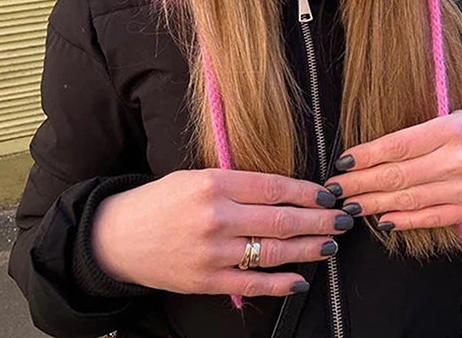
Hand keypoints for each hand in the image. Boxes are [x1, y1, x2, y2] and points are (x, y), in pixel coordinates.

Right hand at [90, 168, 352, 296]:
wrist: (118, 236)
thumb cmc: (161, 201)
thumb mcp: (195, 176)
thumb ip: (236, 183)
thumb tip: (282, 190)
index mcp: (214, 183)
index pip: (273, 187)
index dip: (307, 191)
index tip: (328, 194)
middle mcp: (216, 216)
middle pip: (281, 219)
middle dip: (319, 220)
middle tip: (343, 219)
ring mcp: (212, 252)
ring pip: (273, 251)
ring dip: (309, 249)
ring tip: (331, 244)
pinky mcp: (206, 281)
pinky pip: (252, 284)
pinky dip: (281, 283)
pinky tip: (301, 279)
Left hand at [323, 110, 461, 230]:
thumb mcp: (458, 117)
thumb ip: (423, 133)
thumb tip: (380, 149)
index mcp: (450, 128)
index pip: (398, 144)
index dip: (367, 155)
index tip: (343, 161)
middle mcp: (457, 159)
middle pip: (398, 174)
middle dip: (361, 182)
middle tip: (334, 188)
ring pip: (410, 199)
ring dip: (374, 204)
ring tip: (349, 204)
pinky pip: (431, 217)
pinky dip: (404, 220)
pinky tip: (382, 220)